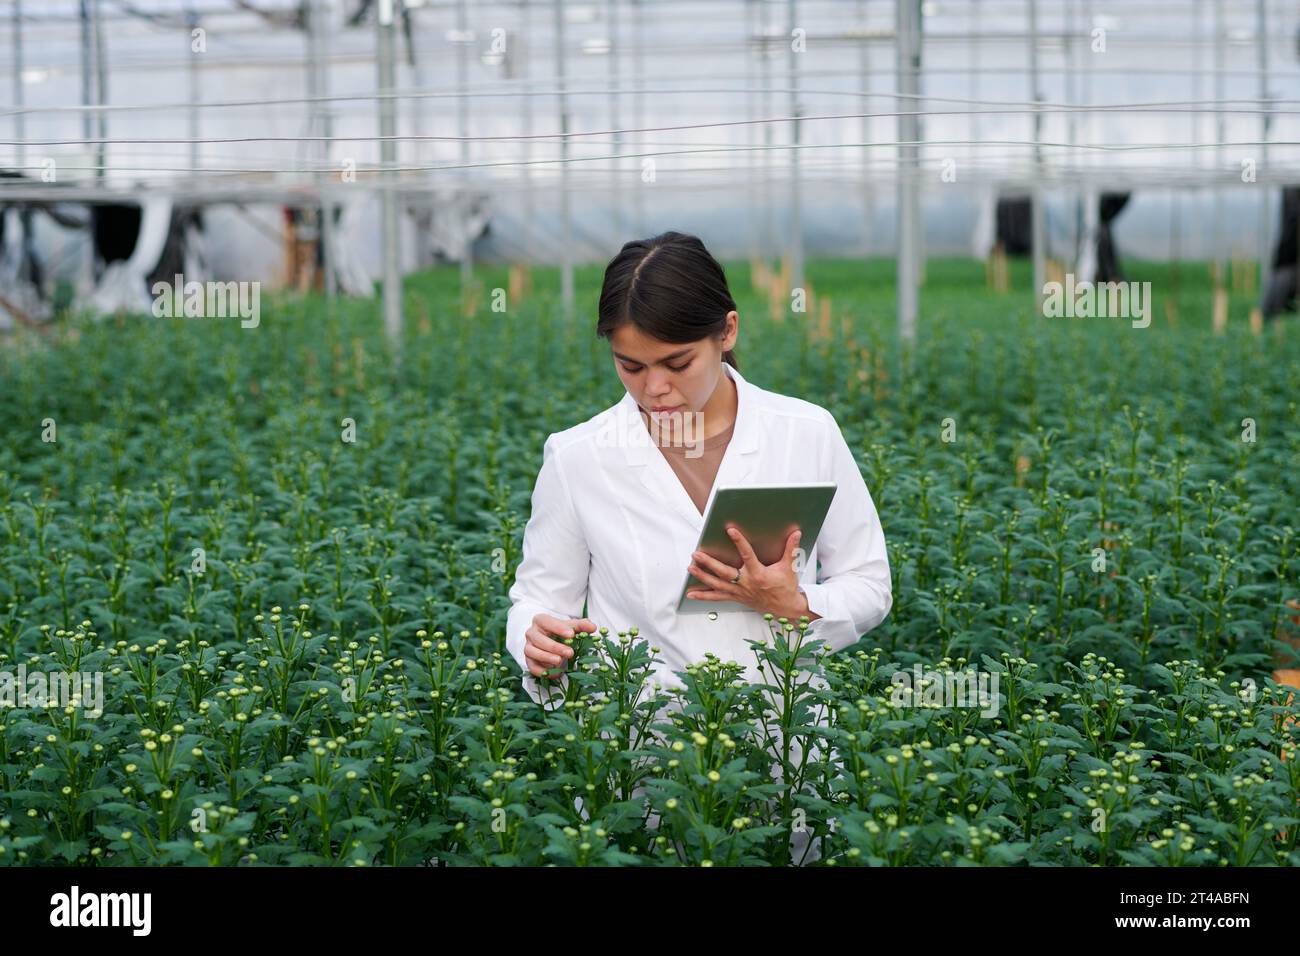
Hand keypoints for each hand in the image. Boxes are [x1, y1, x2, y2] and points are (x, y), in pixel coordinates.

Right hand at [524, 614, 595, 679]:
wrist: (551, 644)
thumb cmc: (561, 633)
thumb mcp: (571, 627)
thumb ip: (581, 626)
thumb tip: (593, 627)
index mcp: (540, 621)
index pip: (546, 622)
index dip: (558, 628)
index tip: (571, 635)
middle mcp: (531, 633)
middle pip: (538, 639)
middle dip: (554, 646)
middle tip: (570, 652)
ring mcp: (528, 647)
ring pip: (531, 652)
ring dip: (546, 657)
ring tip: (560, 662)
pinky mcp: (529, 661)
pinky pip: (532, 667)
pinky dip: (542, 671)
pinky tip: (555, 673)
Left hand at [685, 525, 810, 619]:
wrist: (786, 608)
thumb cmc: (786, 587)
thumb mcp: (789, 567)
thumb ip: (791, 549)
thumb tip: (796, 533)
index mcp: (759, 574)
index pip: (747, 555)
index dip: (739, 542)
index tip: (730, 531)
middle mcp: (746, 583)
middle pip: (724, 572)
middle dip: (709, 563)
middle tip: (697, 554)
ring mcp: (739, 592)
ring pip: (717, 585)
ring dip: (702, 577)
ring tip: (690, 568)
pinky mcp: (736, 597)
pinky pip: (717, 597)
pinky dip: (704, 595)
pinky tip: (690, 593)